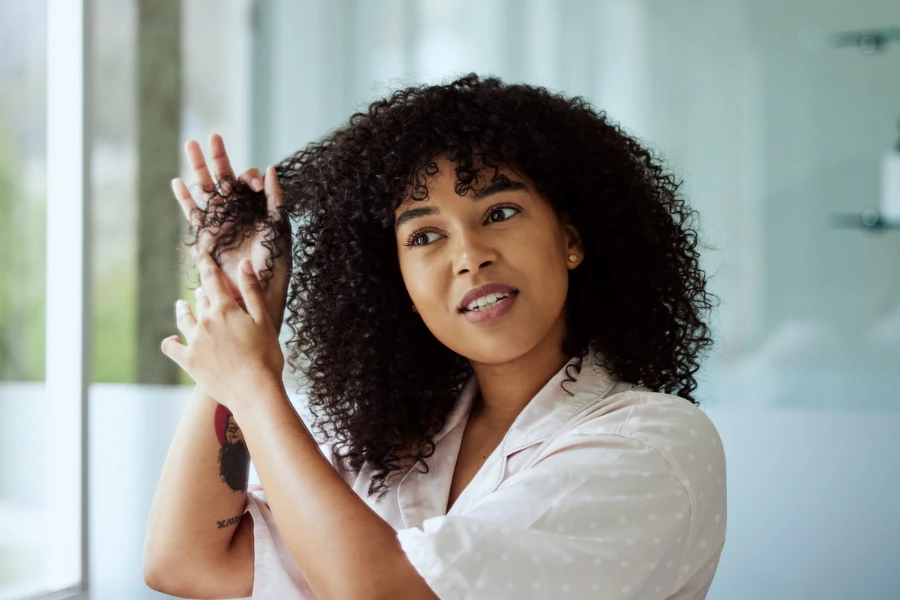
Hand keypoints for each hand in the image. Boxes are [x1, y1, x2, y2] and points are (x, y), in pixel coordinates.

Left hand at [161, 252, 284, 411]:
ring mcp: (194, 341)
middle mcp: (205, 321)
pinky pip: (171, 347)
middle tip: (201, 288)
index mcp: (225, 309)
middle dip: (202, 291)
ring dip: (183, 309)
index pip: (212, 279)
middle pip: (200, 299)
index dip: (205, 263)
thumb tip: (244, 263)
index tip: (198, 252)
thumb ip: (251, 291)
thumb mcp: (264, 320)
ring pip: (184, 318)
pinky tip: (171, 339)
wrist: (253, 390)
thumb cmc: (265, 355)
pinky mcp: (189, 361)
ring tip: (181, 304)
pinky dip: (170, 341)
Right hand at [172, 134, 290, 330]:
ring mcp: (220, 222)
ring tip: (190, 145)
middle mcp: (237, 212)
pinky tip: (178, 182)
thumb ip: (275, 199)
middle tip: (212, 135)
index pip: (247, 182)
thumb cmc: (273, 264)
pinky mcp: (206, 236)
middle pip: (224, 179)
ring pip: (206, 190)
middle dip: (218, 157)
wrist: (255, 291)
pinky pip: (194, 214)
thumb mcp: (278, 228)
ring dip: (198, 168)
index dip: (247, 177)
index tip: (251, 186)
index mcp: (256, 208)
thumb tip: (271, 169)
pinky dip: (185, 198)